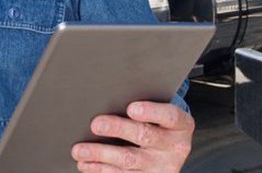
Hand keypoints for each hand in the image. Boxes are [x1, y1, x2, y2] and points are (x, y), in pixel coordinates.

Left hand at [71, 101, 193, 172]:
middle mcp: (175, 147)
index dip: (151, 111)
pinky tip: (86, 164)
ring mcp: (162, 167)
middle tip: (95, 124)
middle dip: (117, 129)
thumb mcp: (160, 111)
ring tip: (80, 150)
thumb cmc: (158, 122)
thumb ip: (144, 104)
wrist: (171, 150)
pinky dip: (101, 170)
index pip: (169, 116)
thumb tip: (109, 95)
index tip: (131, 108)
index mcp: (181, 125)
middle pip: (144, 136)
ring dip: (101, 154)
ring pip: (129, 160)